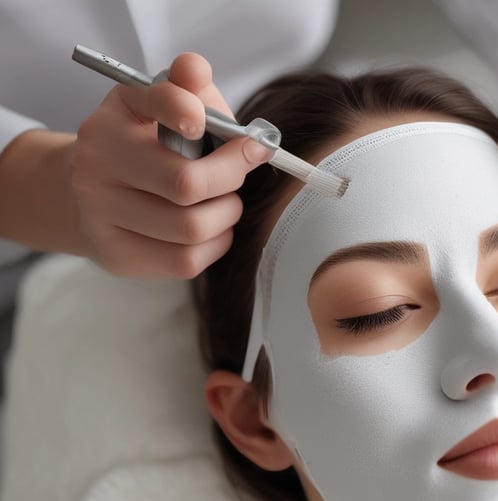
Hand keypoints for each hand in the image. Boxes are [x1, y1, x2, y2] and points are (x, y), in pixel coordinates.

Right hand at [71, 52, 270, 277]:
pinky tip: (213, 228)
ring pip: (192, 227)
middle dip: (231, 176)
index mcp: (110, 122)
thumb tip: (196, 69)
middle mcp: (98, 169)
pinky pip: (187, 260)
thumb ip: (183, 88)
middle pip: (187, 183)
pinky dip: (216, 243)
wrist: (83, 198)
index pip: (160, 104)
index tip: (213, 124)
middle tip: (240, 169)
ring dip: (226, 213)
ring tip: (225, 202)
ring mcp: (104, 217)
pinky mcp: (120, 256)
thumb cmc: (137, 148)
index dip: (194, 113)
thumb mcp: (152, 107)